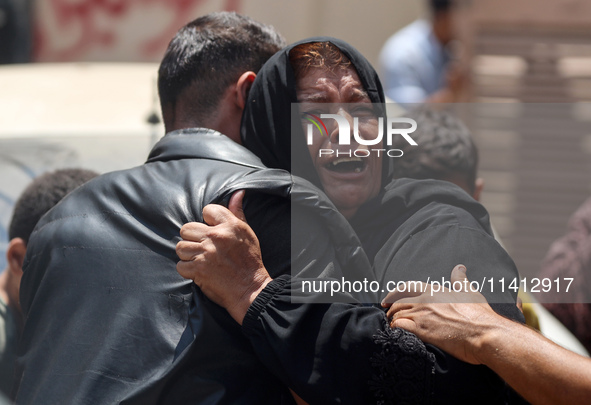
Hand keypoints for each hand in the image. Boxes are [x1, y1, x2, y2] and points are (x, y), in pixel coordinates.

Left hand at [176, 190, 271, 323]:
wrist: (250, 288)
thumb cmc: (250, 260)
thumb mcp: (247, 233)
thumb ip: (237, 212)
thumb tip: (237, 193)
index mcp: (230, 225)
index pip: (207, 210)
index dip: (208, 221)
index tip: (213, 231)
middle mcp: (216, 237)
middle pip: (187, 228)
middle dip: (192, 238)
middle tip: (202, 247)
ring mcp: (205, 254)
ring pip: (180, 247)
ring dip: (188, 254)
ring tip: (200, 259)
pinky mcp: (198, 270)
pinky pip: (180, 265)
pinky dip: (187, 269)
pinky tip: (198, 270)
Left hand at [381, 265, 495, 364]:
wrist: (484, 334)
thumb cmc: (480, 315)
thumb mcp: (470, 292)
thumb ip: (460, 279)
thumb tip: (459, 268)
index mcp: (434, 290)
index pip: (407, 287)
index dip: (395, 292)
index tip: (388, 298)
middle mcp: (425, 300)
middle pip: (398, 301)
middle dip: (391, 307)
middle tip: (387, 312)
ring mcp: (422, 315)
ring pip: (397, 314)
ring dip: (392, 319)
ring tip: (392, 324)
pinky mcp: (421, 330)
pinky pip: (399, 326)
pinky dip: (395, 328)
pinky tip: (396, 332)